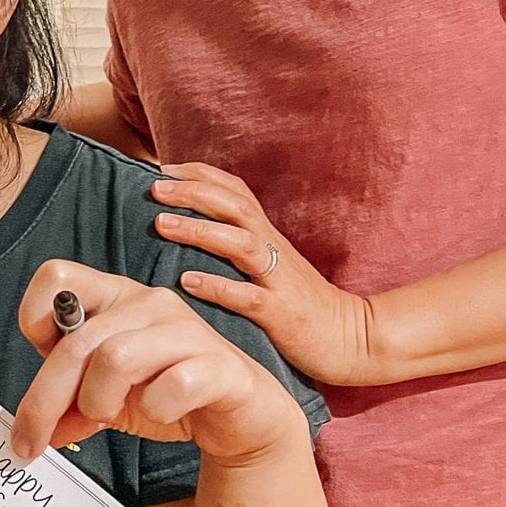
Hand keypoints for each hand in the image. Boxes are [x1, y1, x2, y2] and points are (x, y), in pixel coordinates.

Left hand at [13, 261, 307, 463]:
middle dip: (47, 399)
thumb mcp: (105, 398)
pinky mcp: (221, 365)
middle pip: (77, 341)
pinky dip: (156, 410)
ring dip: (99, 401)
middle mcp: (150, 303)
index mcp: (116, 298)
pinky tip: (161, 415)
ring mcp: (188, 330)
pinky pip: (173, 384)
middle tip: (33, 441)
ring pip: (116, 358)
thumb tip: (30, 432)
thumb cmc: (168, 394)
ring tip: (110, 417)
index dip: (35, 318)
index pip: (56, 277)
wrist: (242, 417)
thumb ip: (67, 404)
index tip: (39, 361)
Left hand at [151, 163, 377, 386]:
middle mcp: (271, 249)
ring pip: (240, 244)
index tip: (160, 169)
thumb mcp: (269, 264)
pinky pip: (248, 297)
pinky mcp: (280, 314)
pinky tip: (187, 282)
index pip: (234, 190)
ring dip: (199, 231)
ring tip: (161, 224)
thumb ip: (237, 243)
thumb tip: (187, 229)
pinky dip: (218, 286)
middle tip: (154, 187)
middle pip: (234, 207)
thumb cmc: (299, 301)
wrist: (352, 337)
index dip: (199, 175)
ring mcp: (277, 280)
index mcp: (267, 235)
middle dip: (193, 192)